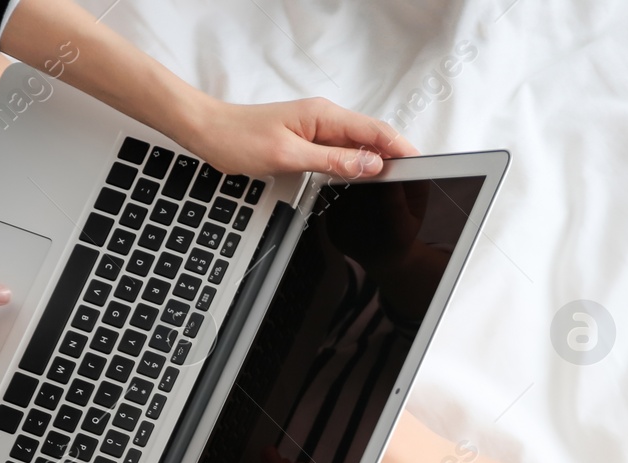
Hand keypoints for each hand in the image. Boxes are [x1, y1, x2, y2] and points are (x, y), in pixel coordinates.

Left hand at [181, 97, 417, 178]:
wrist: (209, 133)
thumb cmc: (239, 138)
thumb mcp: (289, 155)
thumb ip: (332, 160)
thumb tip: (369, 163)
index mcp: (323, 115)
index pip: (373, 129)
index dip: (399, 146)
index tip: (418, 162)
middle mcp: (324, 118)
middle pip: (370, 136)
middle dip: (393, 154)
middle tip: (413, 178)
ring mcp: (317, 129)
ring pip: (357, 145)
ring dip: (375, 160)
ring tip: (394, 181)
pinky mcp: (308, 140)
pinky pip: (340, 151)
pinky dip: (355, 163)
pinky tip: (361, 176)